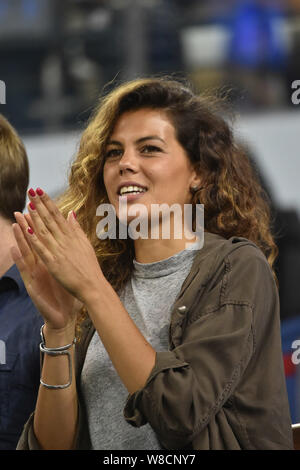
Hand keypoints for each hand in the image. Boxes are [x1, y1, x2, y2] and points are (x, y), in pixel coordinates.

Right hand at [12, 212, 81, 329]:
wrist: (64, 316)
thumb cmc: (66, 293)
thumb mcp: (68, 272)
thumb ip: (68, 255)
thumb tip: (72, 242)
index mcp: (50, 261)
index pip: (45, 240)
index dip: (41, 226)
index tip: (39, 209)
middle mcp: (40, 266)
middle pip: (33, 244)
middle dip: (28, 228)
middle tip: (21, 211)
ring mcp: (35, 275)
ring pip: (26, 255)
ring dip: (20, 240)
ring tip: (15, 225)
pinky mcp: (32, 286)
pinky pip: (25, 272)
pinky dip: (19, 261)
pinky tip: (14, 250)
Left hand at [16, 188, 103, 304]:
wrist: (93, 286)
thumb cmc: (90, 267)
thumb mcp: (85, 244)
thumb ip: (76, 229)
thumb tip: (71, 213)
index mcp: (72, 236)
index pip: (58, 215)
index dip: (48, 202)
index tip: (40, 191)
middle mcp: (65, 241)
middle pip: (50, 220)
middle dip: (40, 204)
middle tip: (31, 191)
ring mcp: (59, 252)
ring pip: (45, 231)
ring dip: (36, 217)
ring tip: (28, 204)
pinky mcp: (53, 264)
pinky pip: (42, 249)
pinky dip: (34, 239)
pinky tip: (27, 230)